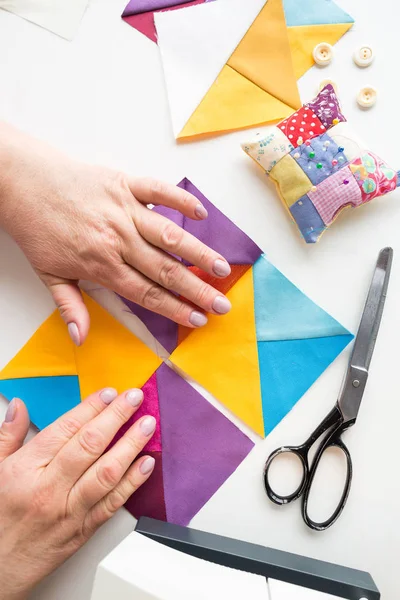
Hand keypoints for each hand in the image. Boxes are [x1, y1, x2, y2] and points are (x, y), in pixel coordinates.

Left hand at [0, 122, 231, 344]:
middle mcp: (118, 239)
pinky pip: (160, 191)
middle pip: (166, 270)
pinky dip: (182, 201)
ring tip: (222, 268)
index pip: (147, 293)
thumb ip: (70, 306)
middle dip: (198, 290)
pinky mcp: (125, 183)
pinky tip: (201, 214)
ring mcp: (124, 209)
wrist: (22, 182)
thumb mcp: (48, 273)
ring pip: (170, 235)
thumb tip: (82, 337)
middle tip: (223, 304)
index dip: (175, 309)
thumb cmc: (37, 227)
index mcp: (101, 264)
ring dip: (198, 252)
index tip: (197, 319)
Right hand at [0, 388, 154, 599]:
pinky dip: (133, 482)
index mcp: (27, 469)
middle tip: (135, 398)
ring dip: (131, 445)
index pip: (66, 428)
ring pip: (107, 472)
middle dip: (117, 417)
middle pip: (91, 445)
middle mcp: (50, 489)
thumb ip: (8, 436)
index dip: (92, 407)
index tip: (110, 393)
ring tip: (147, 425)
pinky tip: (146, 464)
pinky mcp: (84, 530)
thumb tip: (19, 407)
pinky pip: (113, 503)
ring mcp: (70, 510)